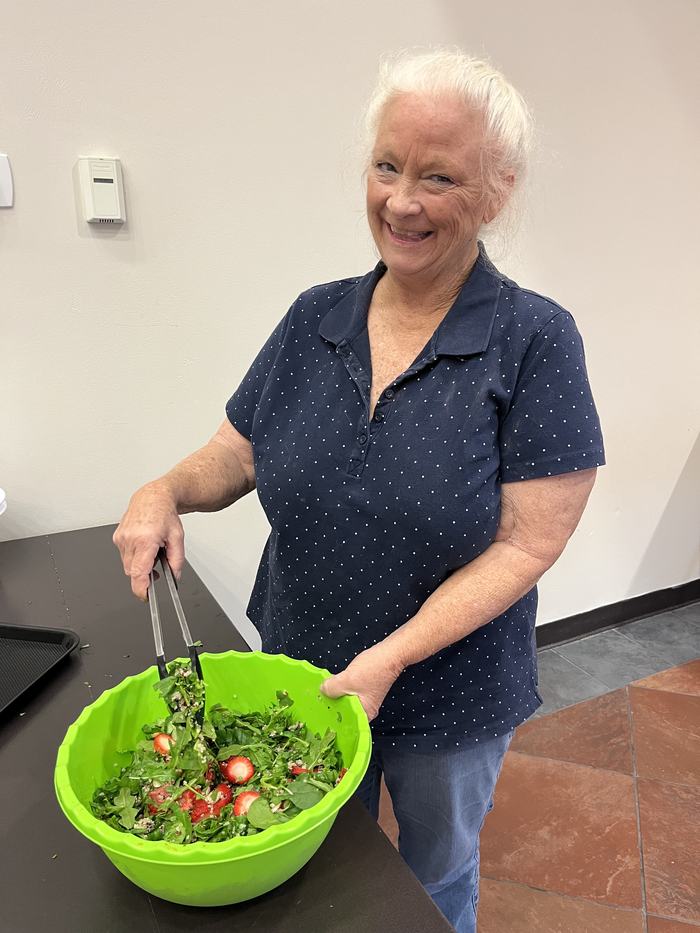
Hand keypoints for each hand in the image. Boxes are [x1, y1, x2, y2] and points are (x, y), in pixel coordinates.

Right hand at [112, 482, 184, 600]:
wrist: (153, 497)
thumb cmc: (165, 514)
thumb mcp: (178, 538)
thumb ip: (177, 561)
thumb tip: (174, 577)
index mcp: (145, 540)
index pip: (138, 572)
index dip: (141, 588)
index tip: (145, 596)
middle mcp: (130, 539)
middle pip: (132, 572)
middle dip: (144, 574)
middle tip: (157, 564)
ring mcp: (121, 538)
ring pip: (127, 565)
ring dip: (139, 564)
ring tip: (151, 549)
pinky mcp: (117, 537)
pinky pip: (124, 555)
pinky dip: (134, 556)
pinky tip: (143, 544)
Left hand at [319, 644, 404, 721]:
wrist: (390, 653)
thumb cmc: (374, 669)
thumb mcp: (347, 680)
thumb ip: (331, 688)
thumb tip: (322, 690)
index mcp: (364, 714)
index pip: (344, 724)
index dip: (330, 718)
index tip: (318, 713)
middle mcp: (366, 710)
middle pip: (344, 712)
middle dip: (331, 705)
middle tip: (318, 700)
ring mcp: (366, 699)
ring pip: (345, 700)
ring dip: (336, 694)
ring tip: (325, 691)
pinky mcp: (365, 689)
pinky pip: (349, 692)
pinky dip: (342, 687)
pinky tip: (335, 682)